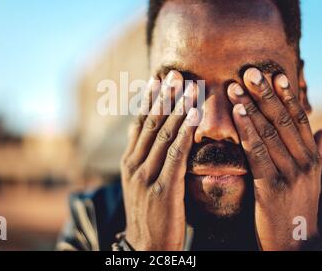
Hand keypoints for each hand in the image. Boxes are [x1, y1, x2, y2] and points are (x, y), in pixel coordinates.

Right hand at [121, 71, 198, 250]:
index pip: (139, 124)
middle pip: (150, 123)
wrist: (146, 248)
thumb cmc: (149, 213)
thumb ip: (142, 156)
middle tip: (175, 73)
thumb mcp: (138, 183)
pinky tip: (193, 115)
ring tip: (189, 85)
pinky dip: (184, 132)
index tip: (159, 78)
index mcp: (128, 162)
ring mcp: (145, 177)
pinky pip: (175, 155)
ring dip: (177, 107)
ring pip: (163, 134)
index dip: (150, 100)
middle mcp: (133, 165)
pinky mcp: (162, 189)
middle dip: (164, 96)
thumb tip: (143, 130)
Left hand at [227, 67, 321, 250]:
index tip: (276, 75)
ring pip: (269, 132)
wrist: (294, 243)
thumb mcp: (311, 179)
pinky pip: (257, 152)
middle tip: (250, 72)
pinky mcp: (272, 187)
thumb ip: (316, 153)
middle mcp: (304, 161)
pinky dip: (247, 130)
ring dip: (251, 107)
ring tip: (236, 87)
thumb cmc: (297, 206)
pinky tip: (237, 114)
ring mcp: (290, 173)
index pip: (299, 119)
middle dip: (266, 94)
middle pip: (283, 120)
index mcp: (311, 156)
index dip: (287, 96)